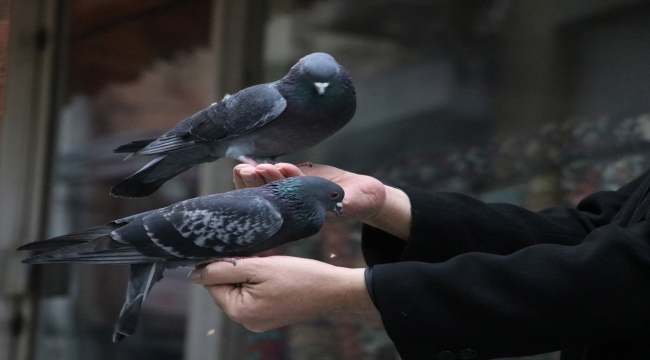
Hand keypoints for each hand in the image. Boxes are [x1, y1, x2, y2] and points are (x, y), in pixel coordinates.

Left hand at [188, 256, 376, 331]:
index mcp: (240, 312)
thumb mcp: (259, 267)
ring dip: (249, 274)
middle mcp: (246, 322)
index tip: (243, 253)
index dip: (223, 264)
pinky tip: (275, 276)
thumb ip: (224, 270)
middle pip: (225, 288)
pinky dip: (260, 283)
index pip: (212, 283)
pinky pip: (253, 296)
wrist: (333, 289)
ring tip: (269, 266)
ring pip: (240, 290)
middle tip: (260, 258)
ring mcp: (258, 322)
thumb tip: (193, 275)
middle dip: (237, 270)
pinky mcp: (269, 317)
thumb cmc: (299, 276)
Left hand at [233, 163, 410, 238]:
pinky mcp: (300, 182)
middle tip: (247, 169)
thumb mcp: (356, 202)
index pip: (283, 203)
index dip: (270, 189)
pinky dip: (273, 168)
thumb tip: (342, 205)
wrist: (365, 194)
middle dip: (258, 181)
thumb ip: (346, 203)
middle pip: (272, 195)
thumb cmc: (363, 200)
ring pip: (273, 185)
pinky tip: (263, 161)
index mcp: (308, 214)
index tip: (261, 173)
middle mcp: (298, 205)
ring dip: (262, 174)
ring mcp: (297, 193)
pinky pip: (282, 176)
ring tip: (252, 164)